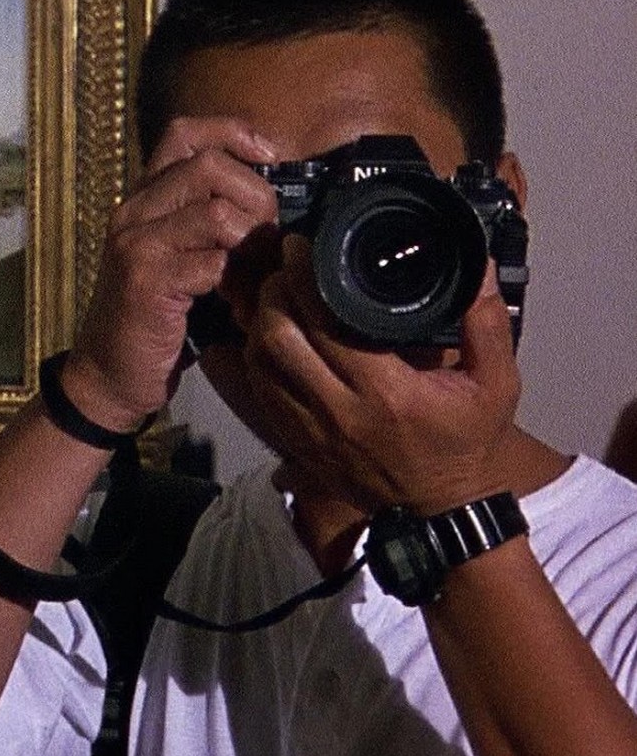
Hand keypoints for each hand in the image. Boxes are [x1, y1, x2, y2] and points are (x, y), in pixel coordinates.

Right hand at [63, 118, 278, 430]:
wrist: (109, 374)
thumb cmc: (155, 319)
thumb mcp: (179, 258)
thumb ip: (209, 223)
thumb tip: (275, 201)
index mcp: (144, 199)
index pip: (185, 133)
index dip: (234, 133)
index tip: (270, 158)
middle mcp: (133, 211)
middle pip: (210, 165)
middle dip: (257, 197)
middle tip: (267, 239)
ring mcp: (135, 243)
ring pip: (218, 212)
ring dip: (253, 245)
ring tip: (254, 277)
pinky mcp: (145, 279)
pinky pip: (213, 262)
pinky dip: (239, 284)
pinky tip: (238, 306)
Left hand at [240, 237, 520, 513]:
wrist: (442, 506)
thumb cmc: (465, 443)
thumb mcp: (496, 384)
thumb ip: (485, 323)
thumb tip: (476, 267)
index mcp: (387, 393)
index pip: (325, 324)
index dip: (304, 279)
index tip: (300, 248)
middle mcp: (340, 411)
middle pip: (277, 338)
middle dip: (273, 293)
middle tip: (283, 267)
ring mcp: (312, 430)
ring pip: (259, 363)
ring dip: (260, 323)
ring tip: (277, 296)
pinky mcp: (297, 441)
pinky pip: (261, 389)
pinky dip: (258, 357)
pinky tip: (274, 336)